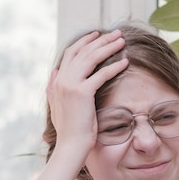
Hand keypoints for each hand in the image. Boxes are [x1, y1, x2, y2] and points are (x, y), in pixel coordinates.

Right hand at [46, 30, 128, 154]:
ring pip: (92, 58)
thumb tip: (54, 71)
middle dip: (101, 40)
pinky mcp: (82, 93)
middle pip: (83, 51)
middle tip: (116, 33)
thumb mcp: (57, 105)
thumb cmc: (68, 130)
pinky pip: (101, 74)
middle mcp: (62, 79)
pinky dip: (114, 66)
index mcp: (58, 80)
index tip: (98, 35)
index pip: (71, 52)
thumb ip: (53, 87)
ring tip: (122, 41)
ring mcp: (71, 85)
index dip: (85, 41)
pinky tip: (125, 61)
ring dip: (108, 47)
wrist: (70, 146)